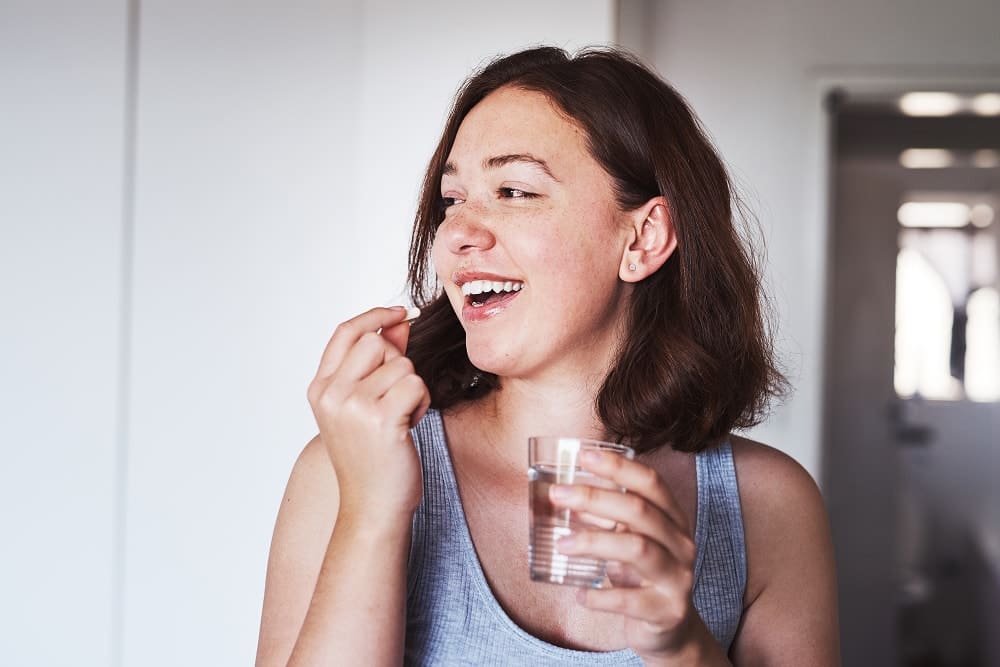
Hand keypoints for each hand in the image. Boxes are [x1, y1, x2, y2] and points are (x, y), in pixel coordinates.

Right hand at [307, 307, 430, 519]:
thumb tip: (399, 320)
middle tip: (394, 399)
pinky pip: (415, 385)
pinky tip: (408, 426)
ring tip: (400, 418)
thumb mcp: (365, 405)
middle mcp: (331, 394)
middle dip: (397, 364)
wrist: (372, 507)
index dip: (374, 315)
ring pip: (402, 364)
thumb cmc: (372, 457)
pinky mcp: (380, 419)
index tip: (400, 313)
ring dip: (412, 389)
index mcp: (320, 389)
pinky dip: (421, 403)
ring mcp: (353, 406)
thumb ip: (378, 361)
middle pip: (377, 342)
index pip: (345, 333)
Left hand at [550, 451, 722, 663]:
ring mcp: (678, 578)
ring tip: (561, 545)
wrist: (671, 631)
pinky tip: (579, 595)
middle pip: (640, 510)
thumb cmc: (643, 576)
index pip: (652, 483)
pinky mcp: (667, 611)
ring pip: (637, 548)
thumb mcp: (630, 541)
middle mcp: (682, 544)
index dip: (619, 467)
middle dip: (594, 498)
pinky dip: (600, 597)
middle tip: (557, 495)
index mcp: (674, 520)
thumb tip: (565, 495)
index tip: (584, 456)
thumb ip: (607, 519)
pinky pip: (630, 601)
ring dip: (593, 543)